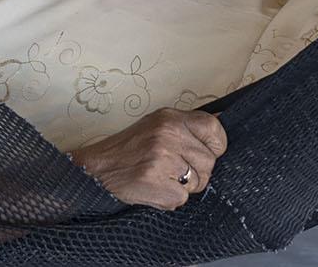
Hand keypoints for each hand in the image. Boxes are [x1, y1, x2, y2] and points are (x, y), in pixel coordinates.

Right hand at [67, 109, 226, 209]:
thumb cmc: (129, 147)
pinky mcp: (159, 187)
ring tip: (162, 176)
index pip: (214, 130)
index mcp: (171, 119)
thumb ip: (187, 126)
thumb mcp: (158, 123)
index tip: (208, 151)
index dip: (216, 145)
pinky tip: (155, 187)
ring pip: (198, 183)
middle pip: (209, 162)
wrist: (98, 168)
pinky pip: (183, 199)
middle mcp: (169, 137)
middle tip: (175, 168)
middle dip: (197, 170)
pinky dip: (170, 198)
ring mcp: (164, 162)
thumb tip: (219, 126)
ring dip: (184, 186)